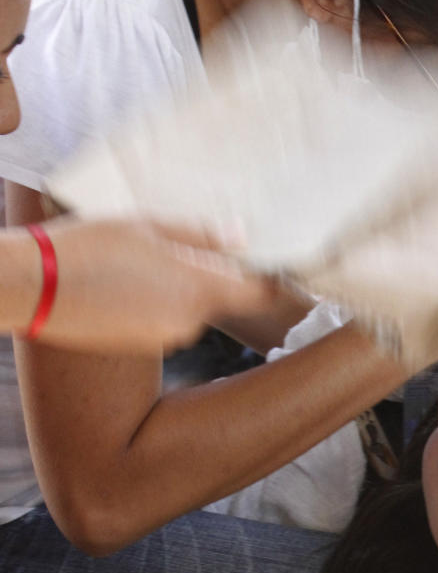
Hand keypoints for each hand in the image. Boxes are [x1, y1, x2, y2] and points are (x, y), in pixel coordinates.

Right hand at [32, 217, 278, 352]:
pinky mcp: (143, 345)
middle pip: (219, 296)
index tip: (270, 263)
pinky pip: (163, 321)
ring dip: (176, 288)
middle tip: (176, 245)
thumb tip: (241, 237)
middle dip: (207, 274)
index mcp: (199, 287)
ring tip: (138, 262)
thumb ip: (199, 235)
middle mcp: (190, 321)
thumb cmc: (88, 246)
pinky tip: (123, 284)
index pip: (258, 292)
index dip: (268, 278)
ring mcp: (166, 337)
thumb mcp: (146, 227)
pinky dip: (153, 303)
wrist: (32, 287)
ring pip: (189, 308)